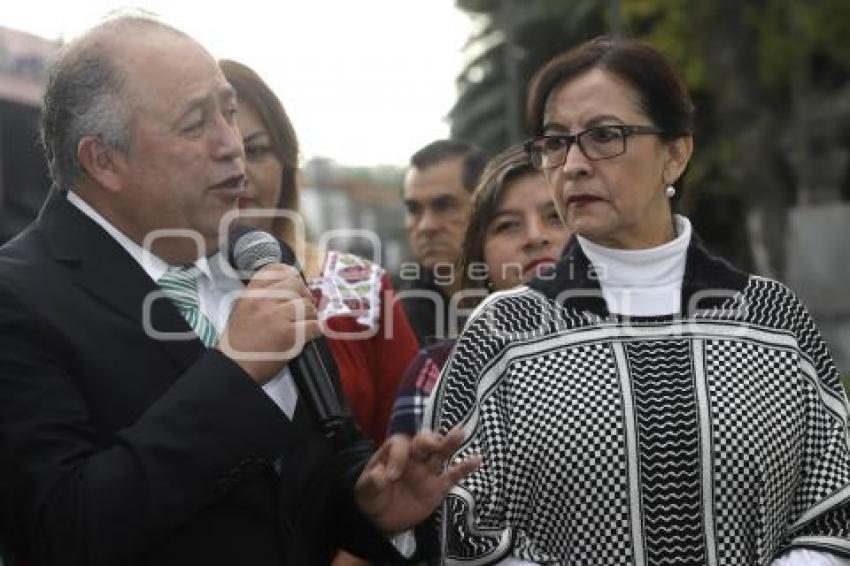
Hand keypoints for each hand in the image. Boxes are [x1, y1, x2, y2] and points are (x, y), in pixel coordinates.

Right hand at [218, 264, 320, 383]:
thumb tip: (291, 290)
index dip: (290, 275)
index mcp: (251, 294)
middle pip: (296, 285)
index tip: (295, 285)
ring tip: (303, 325)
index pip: (275, 270)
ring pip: (307, 306)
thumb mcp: (243, 310)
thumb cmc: (239, 344)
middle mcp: (264, 301)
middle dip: (304, 296)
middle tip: (303, 308)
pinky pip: (314, 326)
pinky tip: (307, 336)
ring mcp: (277, 317)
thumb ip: (262, 297)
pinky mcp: (290, 335)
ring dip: (310, 316)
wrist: (234, 368)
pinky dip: (314, 331)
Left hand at [354, 427, 480, 532]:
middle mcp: (413, 456)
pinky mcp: (438, 486)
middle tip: (433, 446)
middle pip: (423, 441)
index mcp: (394, 452)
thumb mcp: (365, 490)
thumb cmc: (372, 497)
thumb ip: (372, 482)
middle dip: (428, 441)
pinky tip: (477, 459)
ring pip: (441, 453)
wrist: (381, 519)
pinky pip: (453, 475)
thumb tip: (380, 476)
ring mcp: (427, 470)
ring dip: (449, 443)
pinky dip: (465, 468)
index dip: (397, 458)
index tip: (391, 477)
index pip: (400, 445)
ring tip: (460, 433)